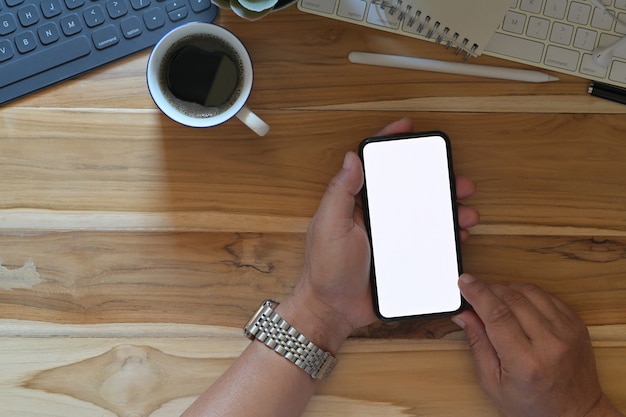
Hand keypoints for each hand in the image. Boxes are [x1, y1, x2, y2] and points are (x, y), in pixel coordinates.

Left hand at [280, 118, 478, 352]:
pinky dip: (446, 236)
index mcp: (356, 202)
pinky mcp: (402, 256)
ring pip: (424, 213)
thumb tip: (352, 157)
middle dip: (436, 179)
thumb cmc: (326, 268)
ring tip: (466, 211)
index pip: (374, 164)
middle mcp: (375, 214)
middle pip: (409, 187)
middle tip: (458, 180)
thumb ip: (340, 192)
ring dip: (448, 208)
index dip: (390, 142)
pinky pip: (428, 241)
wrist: (334, 310)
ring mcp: (390, 236)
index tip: (408, 127)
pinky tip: (459, 236)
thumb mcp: (330, 226)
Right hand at [454, 274, 622, 416]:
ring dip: (507, 289)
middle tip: (474, 290)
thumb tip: (465, 315)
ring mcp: (567, 332)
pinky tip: (518, 304)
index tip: (465, 282)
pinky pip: (548, 296)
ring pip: (530, 292)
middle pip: (512, 298)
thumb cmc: (534, 405)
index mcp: (526, 362)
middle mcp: (550, 344)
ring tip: (496, 299)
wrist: (576, 413)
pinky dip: (528, 294)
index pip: (497, 315)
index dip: (478, 294)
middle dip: (488, 289)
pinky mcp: (576, 325)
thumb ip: (478, 345)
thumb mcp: (493, 383)